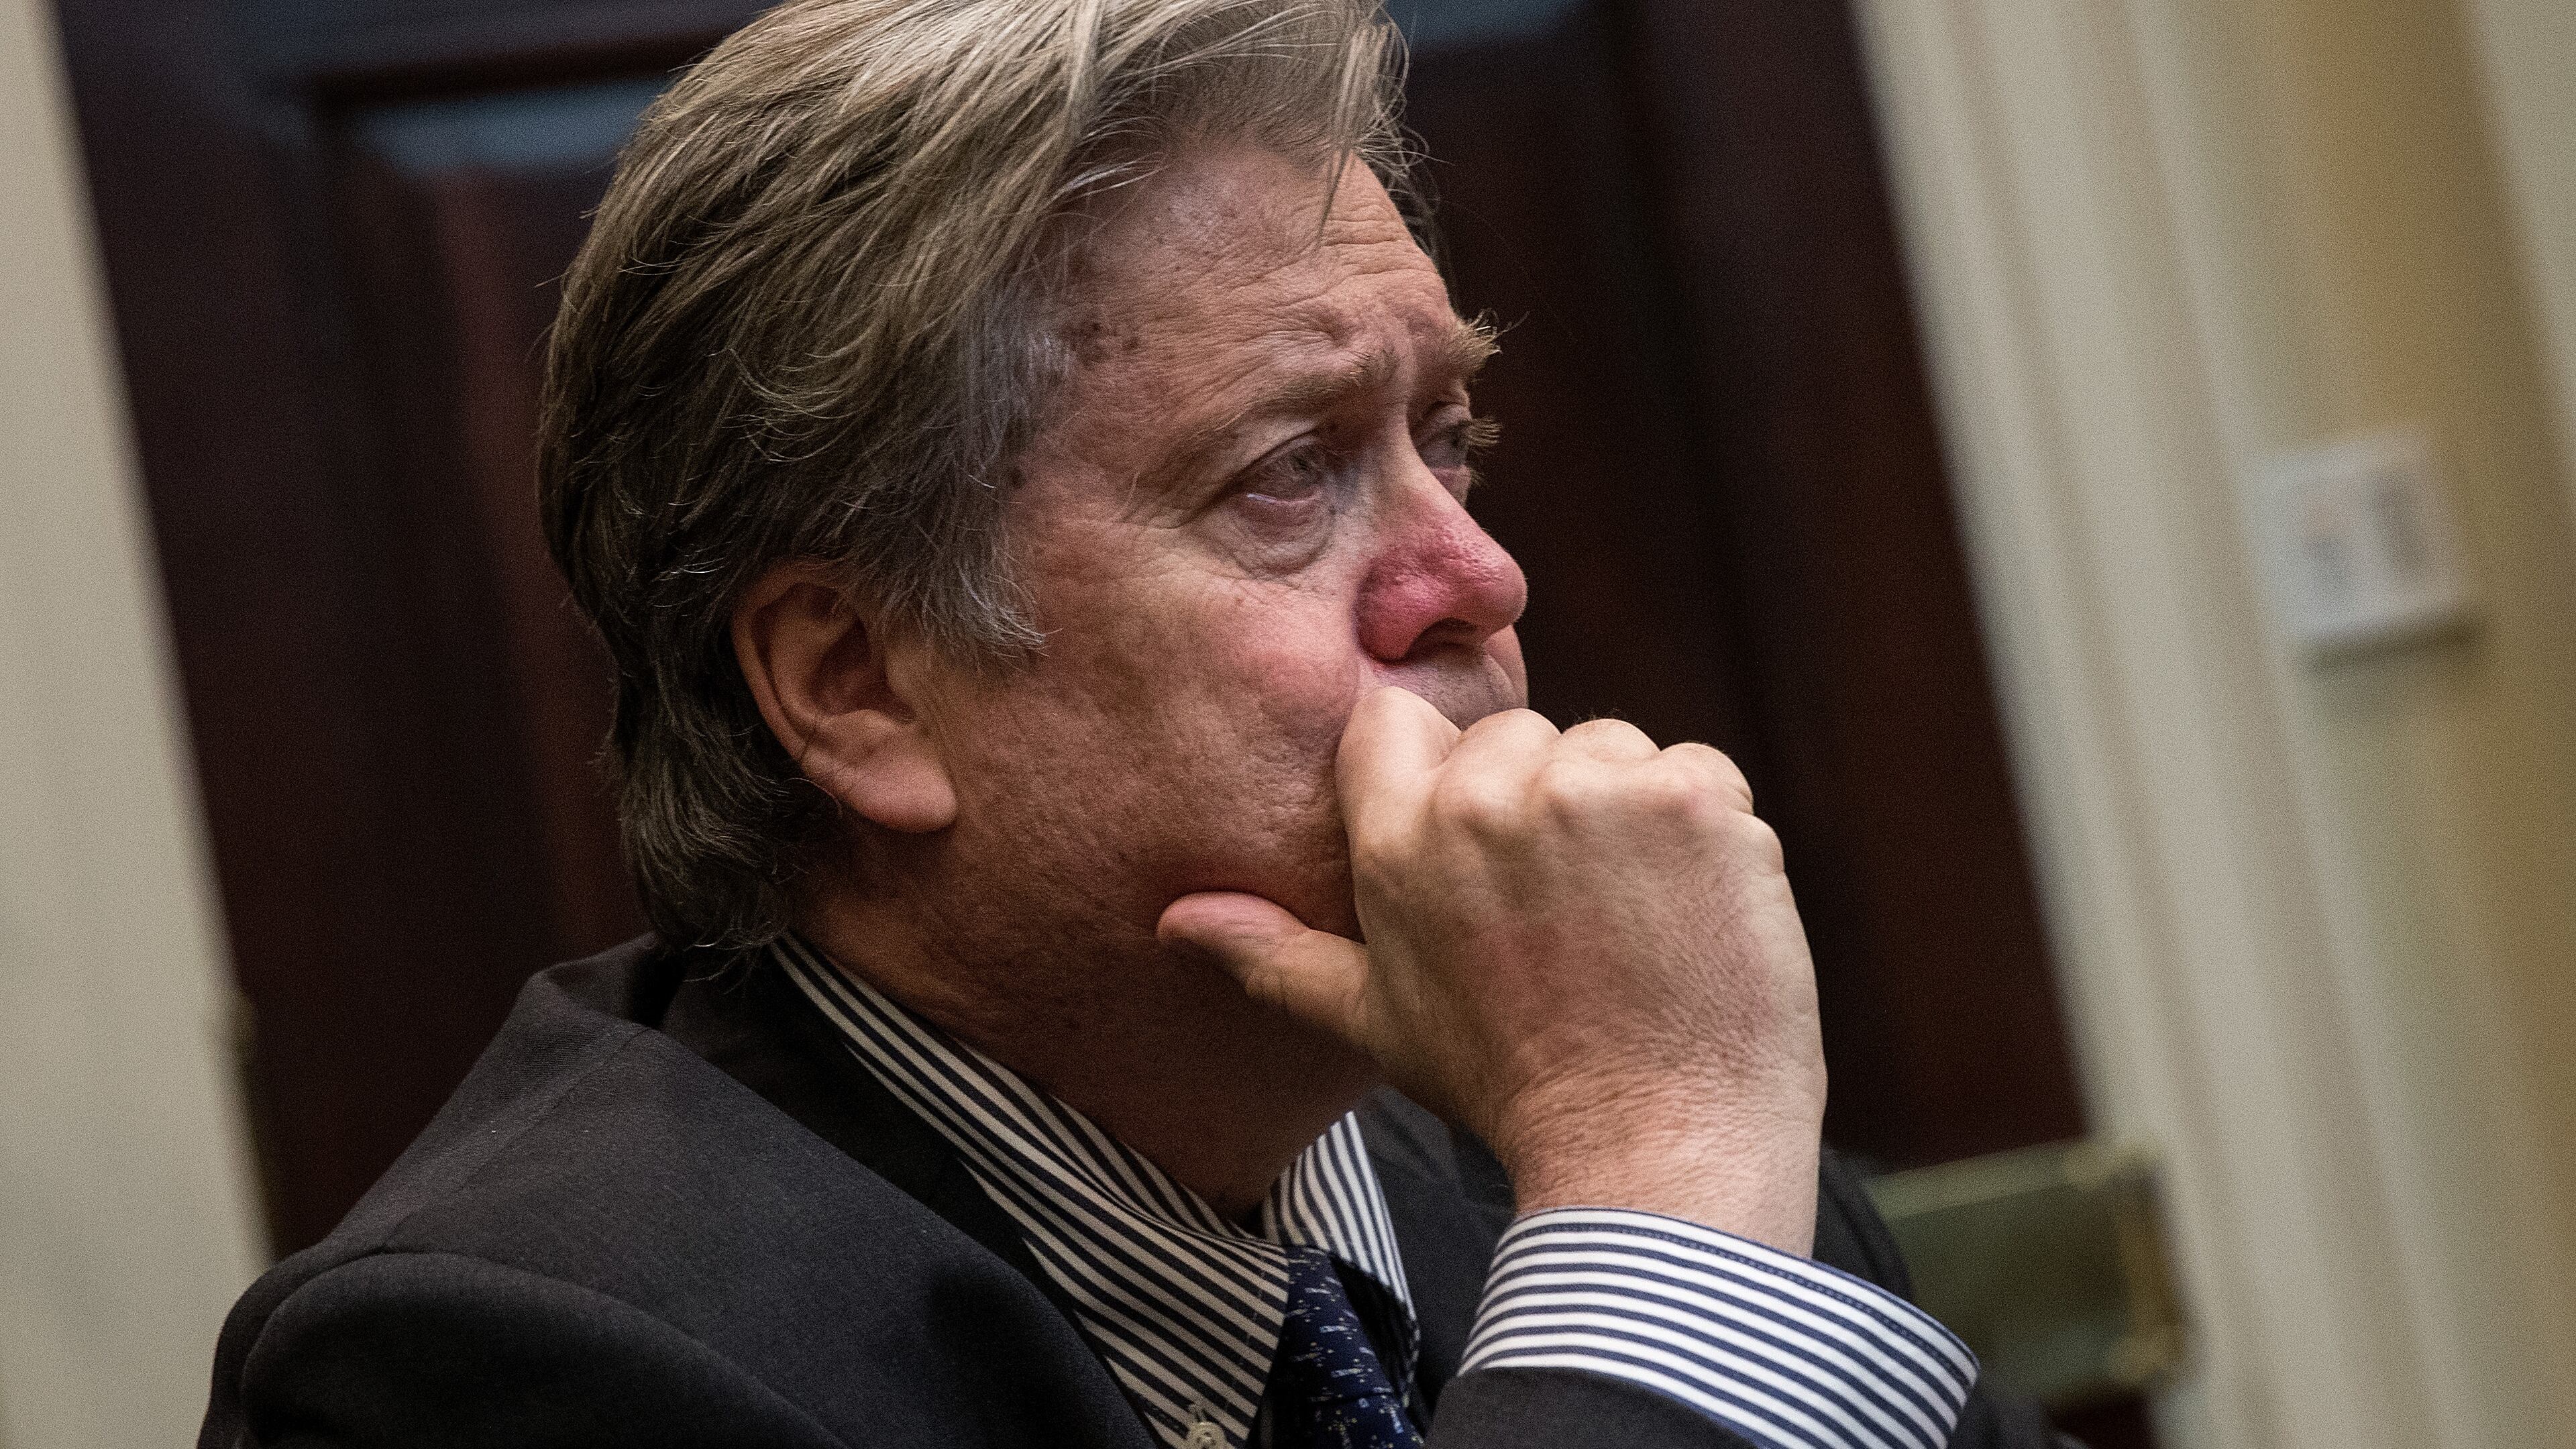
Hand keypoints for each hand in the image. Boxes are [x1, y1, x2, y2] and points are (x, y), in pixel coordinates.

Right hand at [1159, 686, 1824, 1252]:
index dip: (1439, 769)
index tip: (1477, 838)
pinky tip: (1690, 912)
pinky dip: (1707, 831)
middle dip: (1543, 802)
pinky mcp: (1692, 798)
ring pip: (1611, 747)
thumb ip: (1274, 955)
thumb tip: (1178, 922)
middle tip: (1564, 915)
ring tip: (1628, 919)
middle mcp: (1489, 797)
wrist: (1654, 1145)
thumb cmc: (1510, 1085)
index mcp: (1399, 840)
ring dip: (1629, 811)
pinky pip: (1701, 771)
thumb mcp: (1374, 1020)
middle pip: (1515, 735)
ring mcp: (1597, 791)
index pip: (1395, 720)